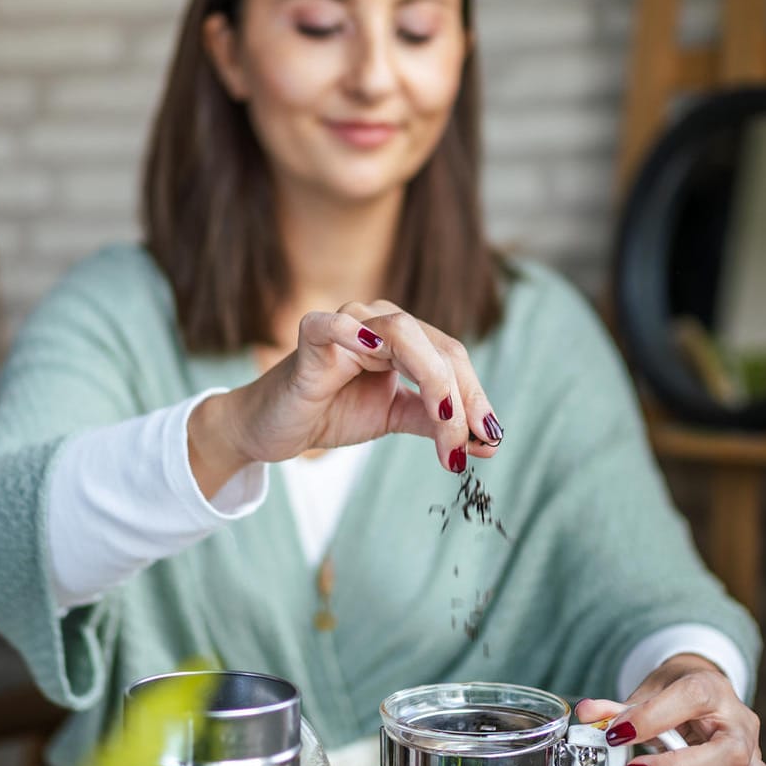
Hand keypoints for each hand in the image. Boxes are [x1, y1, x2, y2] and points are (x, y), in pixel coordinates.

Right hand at [187, 300, 503, 492]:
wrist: (274, 428)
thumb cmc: (332, 412)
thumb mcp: (394, 418)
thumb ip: (437, 424)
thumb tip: (488, 444)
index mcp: (404, 337)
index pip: (453, 358)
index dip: (476, 397)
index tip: (491, 442)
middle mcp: (380, 321)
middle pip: (438, 348)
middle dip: (460, 399)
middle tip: (467, 444)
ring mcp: (346, 324)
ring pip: (403, 336)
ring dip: (433, 382)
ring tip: (444, 422)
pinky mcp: (310, 337)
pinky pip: (333, 325)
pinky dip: (354, 333)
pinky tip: (373, 351)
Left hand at [575, 654, 765, 765]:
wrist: (707, 695)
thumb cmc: (678, 695)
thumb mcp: (648, 692)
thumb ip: (618, 708)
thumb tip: (587, 715)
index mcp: (712, 690)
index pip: (694, 696)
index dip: (654, 716)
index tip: (617, 735)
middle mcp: (740, 724)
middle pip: (731, 752)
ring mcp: (753, 757)